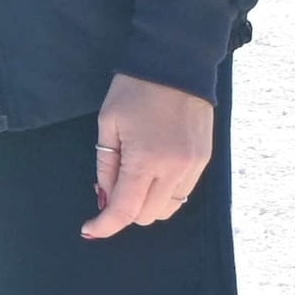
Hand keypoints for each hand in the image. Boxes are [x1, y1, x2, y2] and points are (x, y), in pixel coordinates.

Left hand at [79, 74, 217, 238]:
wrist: (176, 64)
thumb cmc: (134, 90)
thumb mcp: (108, 124)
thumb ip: (106, 166)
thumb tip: (105, 198)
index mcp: (146, 159)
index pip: (125, 209)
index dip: (106, 225)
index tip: (90, 230)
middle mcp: (175, 169)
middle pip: (148, 215)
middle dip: (126, 209)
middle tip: (112, 183)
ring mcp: (194, 167)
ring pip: (168, 209)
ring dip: (147, 203)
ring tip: (134, 173)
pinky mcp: (205, 161)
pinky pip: (183, 193)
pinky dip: (164, 191)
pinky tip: (153, 170)